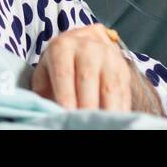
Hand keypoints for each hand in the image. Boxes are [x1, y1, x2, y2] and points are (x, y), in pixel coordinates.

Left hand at [31, 24, 160, 114]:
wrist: (88, 41)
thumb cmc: (62, 63)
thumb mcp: (46, 69)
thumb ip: (43, 88)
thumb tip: (46, 109)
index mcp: (63, 47)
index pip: (64, 73)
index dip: (65, 95)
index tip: (66, 112)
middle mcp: (88, 48)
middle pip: (87, 79)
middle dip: (85, 105)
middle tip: (82, 123)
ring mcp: (109, 58)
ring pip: (109, 88)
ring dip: (105, 110)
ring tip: (100, 125)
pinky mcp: (124, 70)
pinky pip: (123, 93)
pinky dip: (119, 110)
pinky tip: (114, 121)